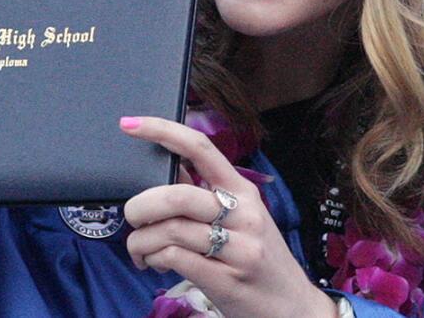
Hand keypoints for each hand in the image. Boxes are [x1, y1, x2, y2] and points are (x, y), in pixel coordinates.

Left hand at [121, 116, 337, 317]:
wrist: (293, 307)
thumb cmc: (259, 259)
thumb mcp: (242, 219)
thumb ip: (206, 193)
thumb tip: (169, 164)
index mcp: (244, 191)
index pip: (201, 148)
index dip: (163, 131)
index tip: (129, 124)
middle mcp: (244, 215)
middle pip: (177, 195)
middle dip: (140, 206)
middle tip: (132, 219)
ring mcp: (238, 249)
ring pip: (169, 230)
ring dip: (140, 241)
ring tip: (140, 250)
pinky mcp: (227, 280)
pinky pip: (174, 258)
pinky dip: (153, 258)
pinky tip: (155, 263)